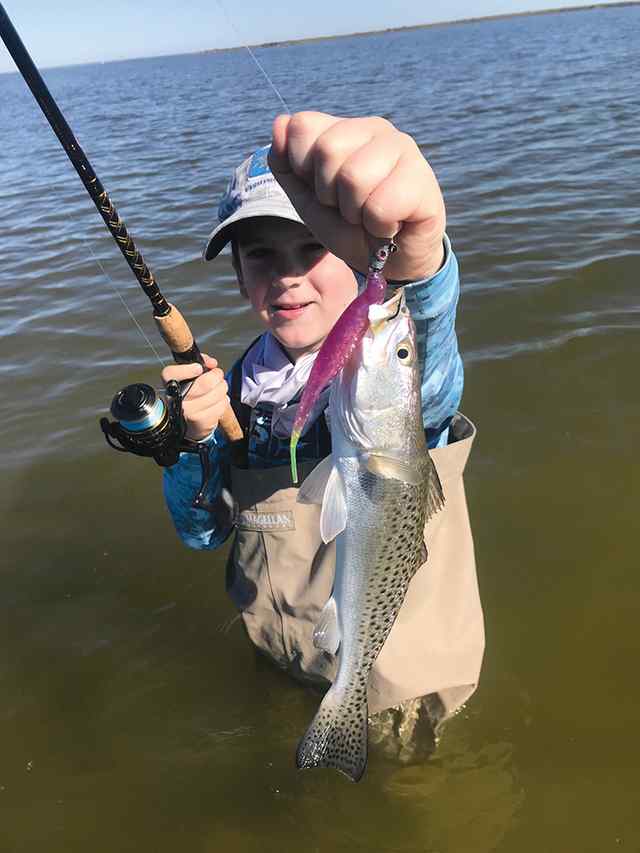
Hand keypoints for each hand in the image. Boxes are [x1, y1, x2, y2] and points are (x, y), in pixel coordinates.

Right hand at [161, 354, 228, 440]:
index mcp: (170, 384)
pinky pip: (221, 406)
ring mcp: (188, 412)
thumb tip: (211, 363)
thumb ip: (201, 362)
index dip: (186, 370)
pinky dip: (223, 401)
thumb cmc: (192, 393)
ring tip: (217, 389)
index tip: (198, 368)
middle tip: (217, 375)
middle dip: (217, 375)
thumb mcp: (192, 374)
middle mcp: (176, 399)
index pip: (170, 374)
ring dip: (222, 388)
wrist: (189, 421)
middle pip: (205, 383)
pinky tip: (217, 401)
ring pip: (217, 393)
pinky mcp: (201, 422)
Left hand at [268, 112, 445, 280]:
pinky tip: (391, 224)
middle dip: (330, 195)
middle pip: (327, 150)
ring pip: (354, 178)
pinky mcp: (423, 179)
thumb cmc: (350, 226)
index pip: (302, 126)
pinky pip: (381, 206)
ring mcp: (403, 149)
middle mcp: (375, 129)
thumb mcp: (308, 199)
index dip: (302, 169)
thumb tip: (280, 122)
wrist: (390, 261)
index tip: (323, 191)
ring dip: (355, 212)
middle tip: (349, 208)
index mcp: (345, 128)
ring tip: (369, 216)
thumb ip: (286, 165)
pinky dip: (379, 227)